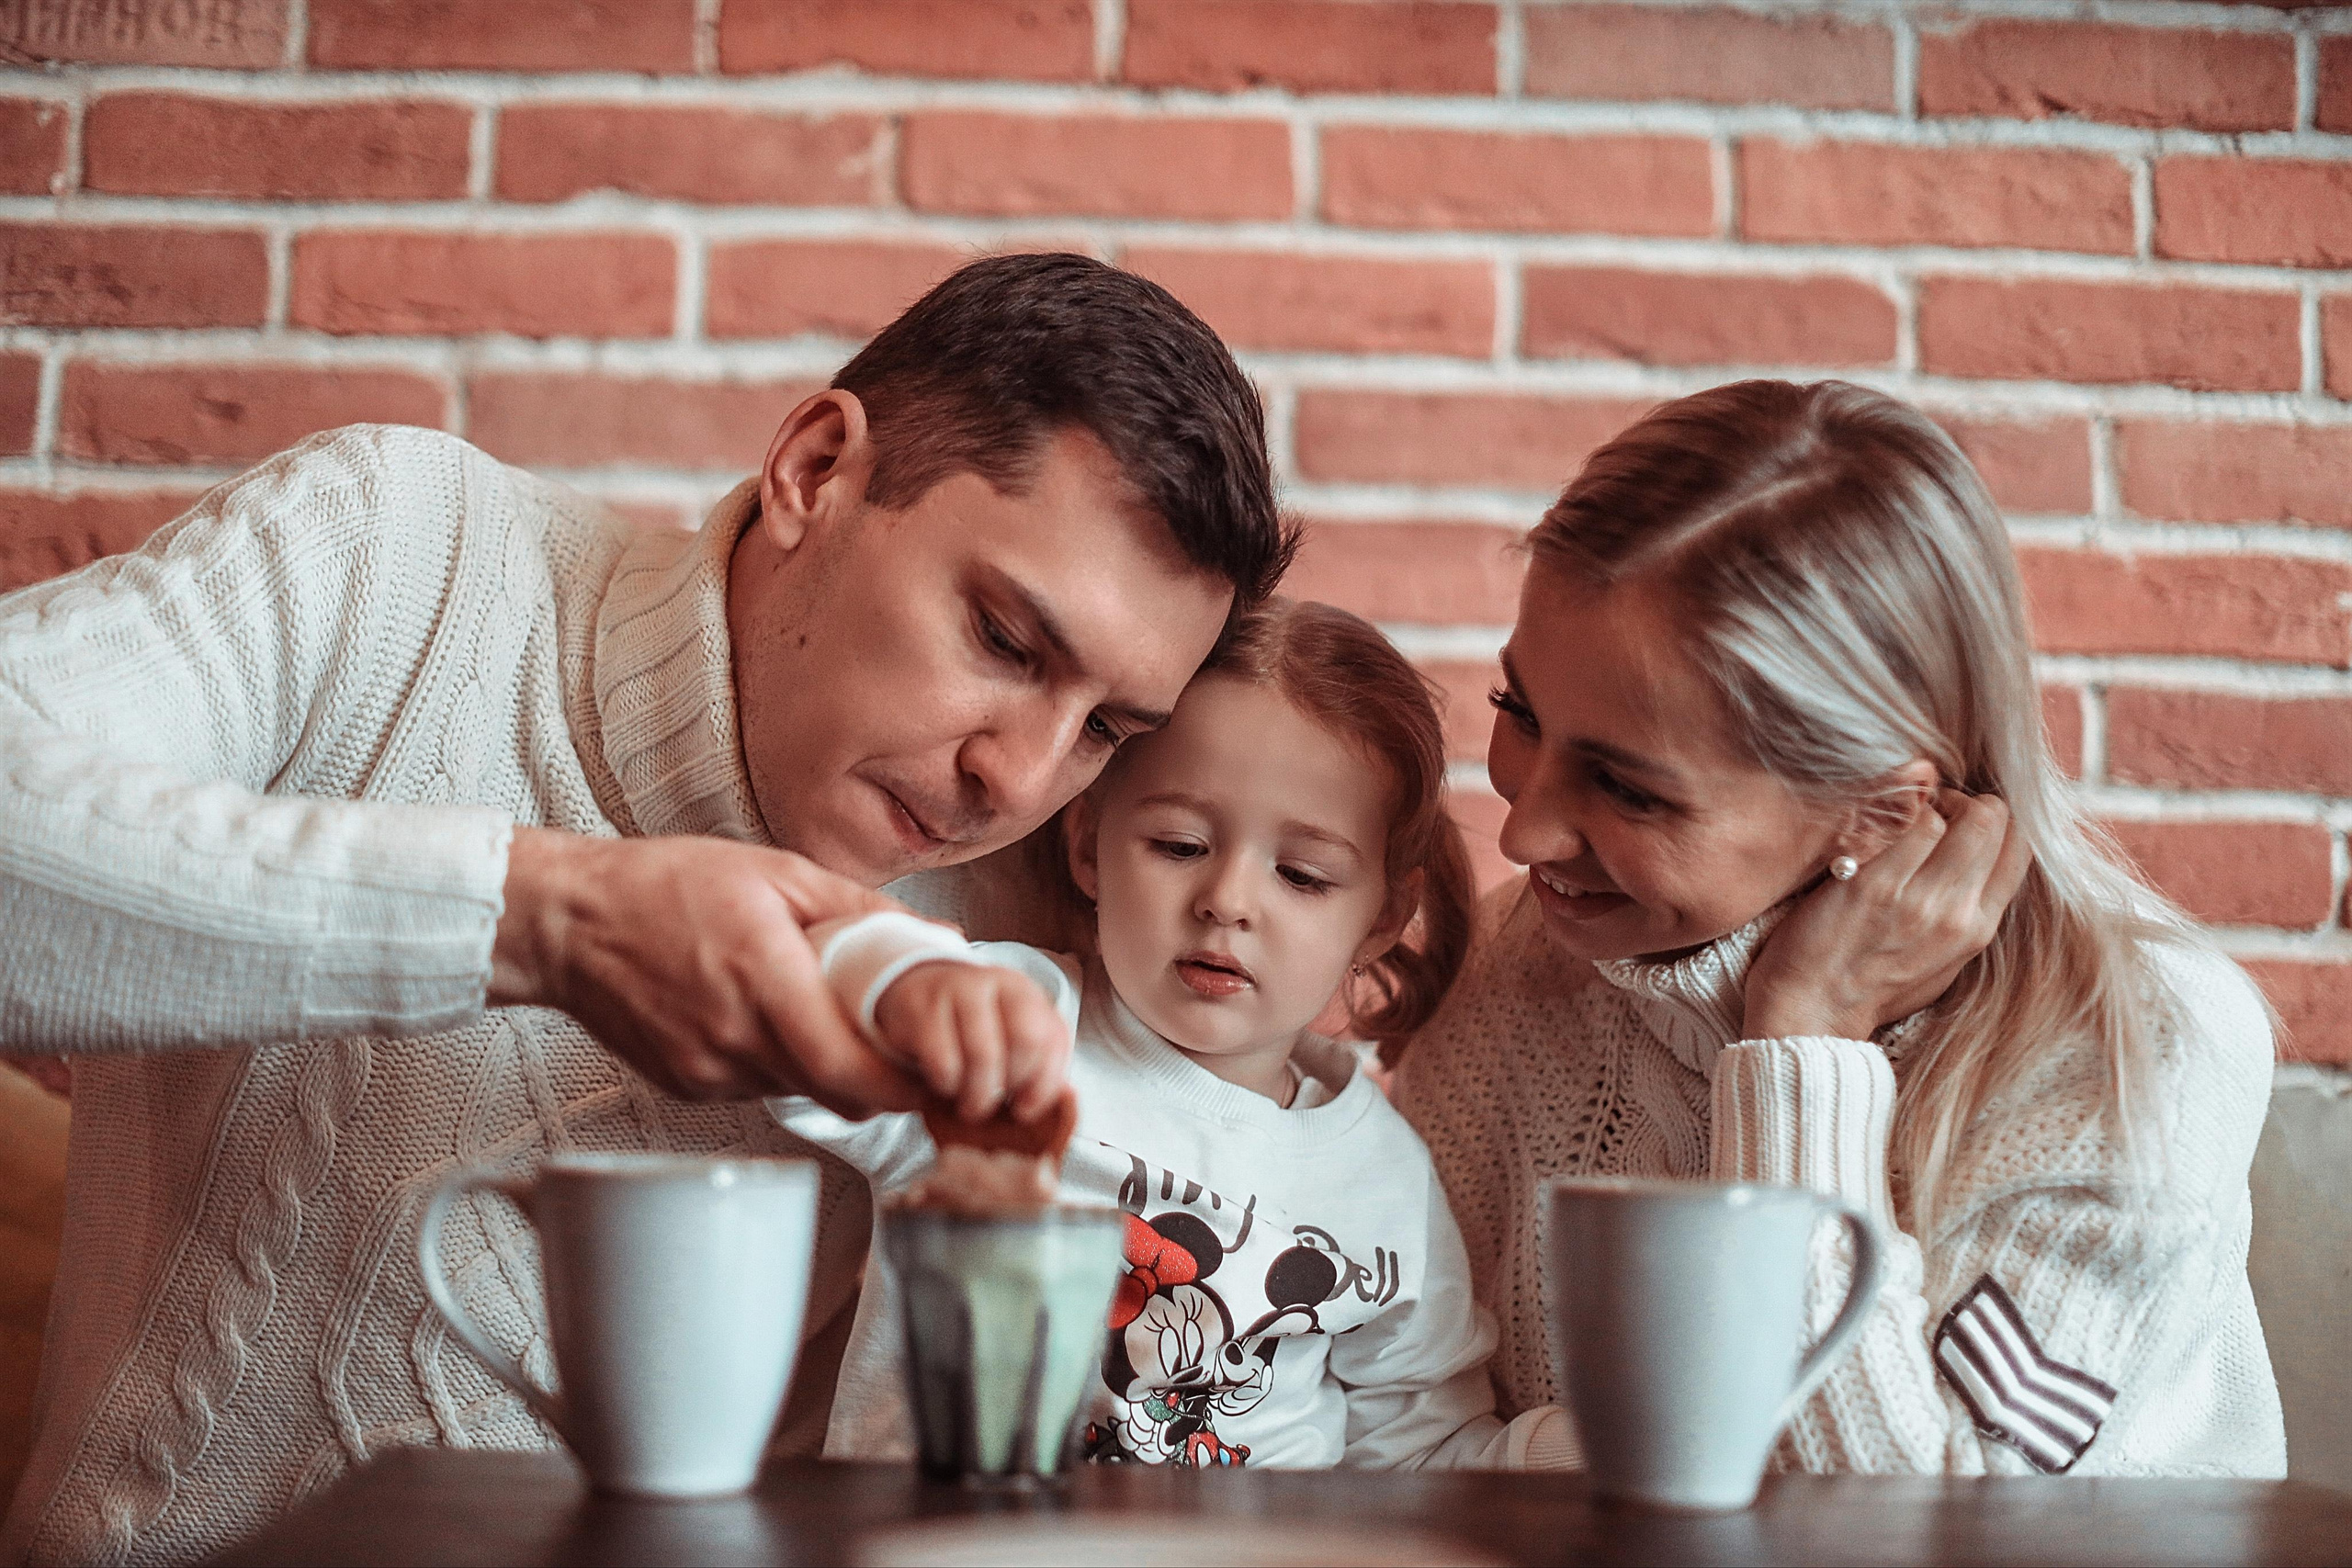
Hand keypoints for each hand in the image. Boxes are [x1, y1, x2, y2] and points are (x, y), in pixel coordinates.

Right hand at [491, 827, 923, 1114]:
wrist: (569, 921)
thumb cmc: (664, 886)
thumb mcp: (777, 873)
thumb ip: (862, 911)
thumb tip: (937, 937)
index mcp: (765, 982)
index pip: (851, 1072)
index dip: (902, 1085)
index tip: (930, 1070)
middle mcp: (735, 1039)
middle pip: (834, 1093)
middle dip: (876, 1079)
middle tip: (896, 1045)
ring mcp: (707, 1070)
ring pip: (797, 1091)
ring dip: (823, 1067)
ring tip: (819, 1014)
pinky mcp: (686, 1085)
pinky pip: (754, 1088)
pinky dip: (775, 1063)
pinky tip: (762, 1019)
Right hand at [873, 961, 1073, 1124]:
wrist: (913, 992)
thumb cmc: (968, 1029)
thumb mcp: (1006, 1037)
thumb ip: (1036, 1065)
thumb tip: (1068, 1099)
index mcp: (1024, 991)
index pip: (1053, 1037)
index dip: (1045, 1084)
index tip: (1026, 1110)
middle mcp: (996, 982)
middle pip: (1027, 1040)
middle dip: (1013, 1084)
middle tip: (996, 1105)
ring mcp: (958, 989)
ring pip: (985, 1055)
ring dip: (978, 1095)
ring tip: (969, 1106)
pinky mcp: (922, 1007)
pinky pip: (944, 1061)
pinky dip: (947, 1085)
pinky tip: (944, 1085)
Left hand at [1743, 790, 2031, 1042]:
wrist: (1812, 1012)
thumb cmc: (1870, 987)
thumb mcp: (1941, 963)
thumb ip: (1966, 917)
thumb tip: (1980, 868)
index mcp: (1978, 931)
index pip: (2020, 849)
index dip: (1997, 822)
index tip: (1965, 821)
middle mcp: (1956, 914)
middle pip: (1993, 821)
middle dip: (1966, 802)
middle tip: (1935, 808)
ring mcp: (1916, 898)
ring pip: (1953, 814)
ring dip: (1930, 803)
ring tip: (1904, 815)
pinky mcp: (1873, 884)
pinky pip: (1908, 822)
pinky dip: (1897, 812)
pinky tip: (1876, 824)